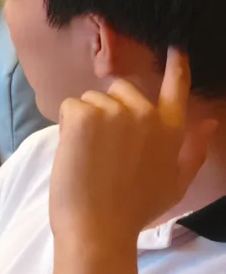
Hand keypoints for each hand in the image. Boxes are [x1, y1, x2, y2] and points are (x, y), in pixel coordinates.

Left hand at [49, 48, 217, 248]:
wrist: (98, 228)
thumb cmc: (135, 210)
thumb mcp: (175, 183)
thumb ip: (193, 150)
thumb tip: (208, 123)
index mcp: (170, 129)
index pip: (175, 87)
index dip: (176, 65)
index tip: (174, 46)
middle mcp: (146, 113)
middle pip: (120, 90)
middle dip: (108, 110)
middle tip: (104, 149)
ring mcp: (114, 111)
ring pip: (91, 100)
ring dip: (85, 120)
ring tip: (89, 156)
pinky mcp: (83, 114)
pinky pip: (69, 107)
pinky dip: (65, 125)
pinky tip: (74, 151)